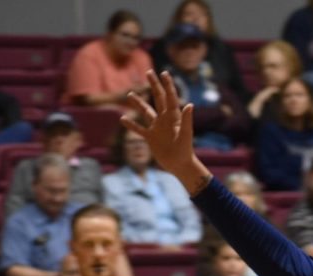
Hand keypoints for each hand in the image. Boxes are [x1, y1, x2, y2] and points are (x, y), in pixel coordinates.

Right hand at [122, 71, 206, 187]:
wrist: (180, 165)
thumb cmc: (185, 151)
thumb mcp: (186, 135)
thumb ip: (187, 120)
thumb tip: (190, 105)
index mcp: (174, 117)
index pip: (170, 97)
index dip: (167, 85)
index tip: (164, 72)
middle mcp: (165, 120)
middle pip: (158, 98)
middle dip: (154, 85)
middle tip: (149, 72)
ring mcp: (157, 128)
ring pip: (146, 112)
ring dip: (139, 103)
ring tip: (130, 94)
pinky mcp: (151, 138)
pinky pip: (139, 129)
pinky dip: (131, 124)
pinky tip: (122, 119)